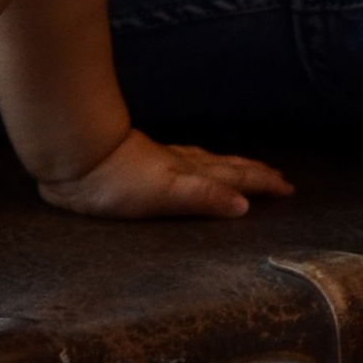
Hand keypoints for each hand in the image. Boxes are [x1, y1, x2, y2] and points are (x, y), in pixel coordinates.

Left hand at [37, 127, 294, 220]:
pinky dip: (201, 165)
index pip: (236, 178)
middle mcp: (181, 164)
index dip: (261, 184)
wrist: (75, 157)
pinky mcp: (141, 162)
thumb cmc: (117, 180)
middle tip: (280, 179)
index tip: (288, 188)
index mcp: (190, 174)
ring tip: (247, 170)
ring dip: (231, 168)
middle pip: (227, 167)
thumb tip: (244, 205)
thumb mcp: (165, 194)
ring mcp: (161, 161)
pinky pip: (185, 161)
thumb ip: (204, 197)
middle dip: (254, 174)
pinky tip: (191, 165)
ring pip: (208, 162)